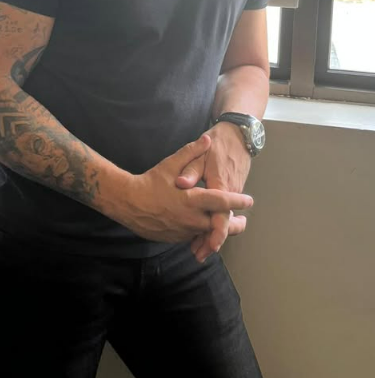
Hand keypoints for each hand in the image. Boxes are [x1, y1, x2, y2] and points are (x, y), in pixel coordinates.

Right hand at [120, 133, 252, 243]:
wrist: (128, 203)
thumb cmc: (150, 182)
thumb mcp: (170, 164)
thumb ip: (191, 152)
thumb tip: (207, 139)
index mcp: (192, 199)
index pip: (222, 202)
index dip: (238, 202)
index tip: (249, 201)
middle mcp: (191, 218)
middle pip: (220, 226)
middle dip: (234, 224)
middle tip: (243, 221)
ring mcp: (183, 231)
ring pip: (206, 233)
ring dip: (217, 230)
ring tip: (226, 225)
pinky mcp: (175, 238)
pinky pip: (193, 237)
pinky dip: (201, 234)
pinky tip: (202, 228)